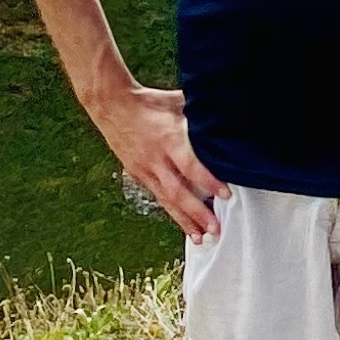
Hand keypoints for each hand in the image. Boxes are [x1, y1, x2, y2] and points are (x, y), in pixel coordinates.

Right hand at [98, 84, 228, 239]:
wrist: (112, 105)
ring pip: (167, 200)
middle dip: (197, 213)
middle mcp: (156, 159)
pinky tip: (183, 224)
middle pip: (178, 192)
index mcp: (169, 139)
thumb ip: (201, 113)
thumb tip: (227, 114)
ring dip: (185, 221)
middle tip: (215, 229)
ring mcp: (146, 169)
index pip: (191, 165)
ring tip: (201, 238)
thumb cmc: (148, 101)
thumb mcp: (177, 102)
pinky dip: (172, 212)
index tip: (226, 194)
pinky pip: (158, 197)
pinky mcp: (139, 175)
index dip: (209, 181)